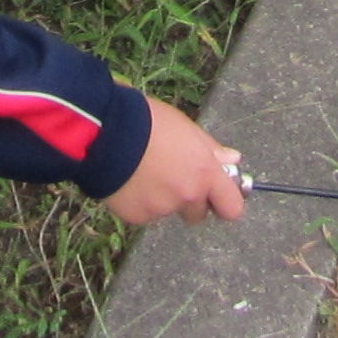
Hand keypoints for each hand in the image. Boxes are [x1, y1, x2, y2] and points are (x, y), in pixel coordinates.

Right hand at [103, 100, 247, 227]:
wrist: (104, 131)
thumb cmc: (146, 121)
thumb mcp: (184, 127)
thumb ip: (211, 149)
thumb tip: (233, 160)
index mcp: (204, 173)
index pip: (232, 207)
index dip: (224, 201)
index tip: (217, 192)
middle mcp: (187, 196)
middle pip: (198, 213)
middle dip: (189, 200)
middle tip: (171, 176)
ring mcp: (161, 209)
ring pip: (168, 210)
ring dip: (162, 198)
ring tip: (142, 170)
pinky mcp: (137, 216)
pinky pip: (145, 213)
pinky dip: (139, 201)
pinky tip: (128, 179)